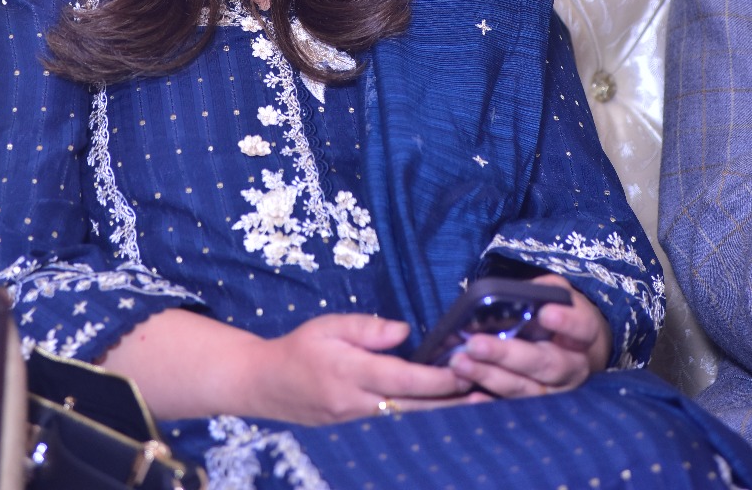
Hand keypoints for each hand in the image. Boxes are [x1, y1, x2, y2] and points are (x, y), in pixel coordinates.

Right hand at [247, 314, 479, 425]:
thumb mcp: (328, 325)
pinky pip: (395, 421)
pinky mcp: (357, 427)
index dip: (436, 378)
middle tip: (487, 392)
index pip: (402, 379)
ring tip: (476, 401)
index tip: (464, 369)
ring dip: (441, 411)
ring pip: (407, 418)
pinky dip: (421, 414)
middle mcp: (356, 402)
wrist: (265, 385)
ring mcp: (357, 420)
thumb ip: (366, 328)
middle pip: (413, 406)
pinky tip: (442, 408)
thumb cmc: (299, 347)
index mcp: (349, 372)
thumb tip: (404, 332)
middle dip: (451, 401)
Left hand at [447, 275, 610, 399]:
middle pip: (545, 364)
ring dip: (490, 377)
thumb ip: (538, 291)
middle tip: (476, 344)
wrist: (567, 350)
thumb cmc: (553, 314)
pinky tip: (471, 395)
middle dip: (508, 355)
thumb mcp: (552, 295)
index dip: (567, 323)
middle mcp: (573, 369)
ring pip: (525, 389)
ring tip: (461, 362)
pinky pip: (512, 409)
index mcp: (581, 337)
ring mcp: (555, 393)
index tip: (546, 313)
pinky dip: (490, 403)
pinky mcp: (536, 410)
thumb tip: (508, 293)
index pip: (582, 329)